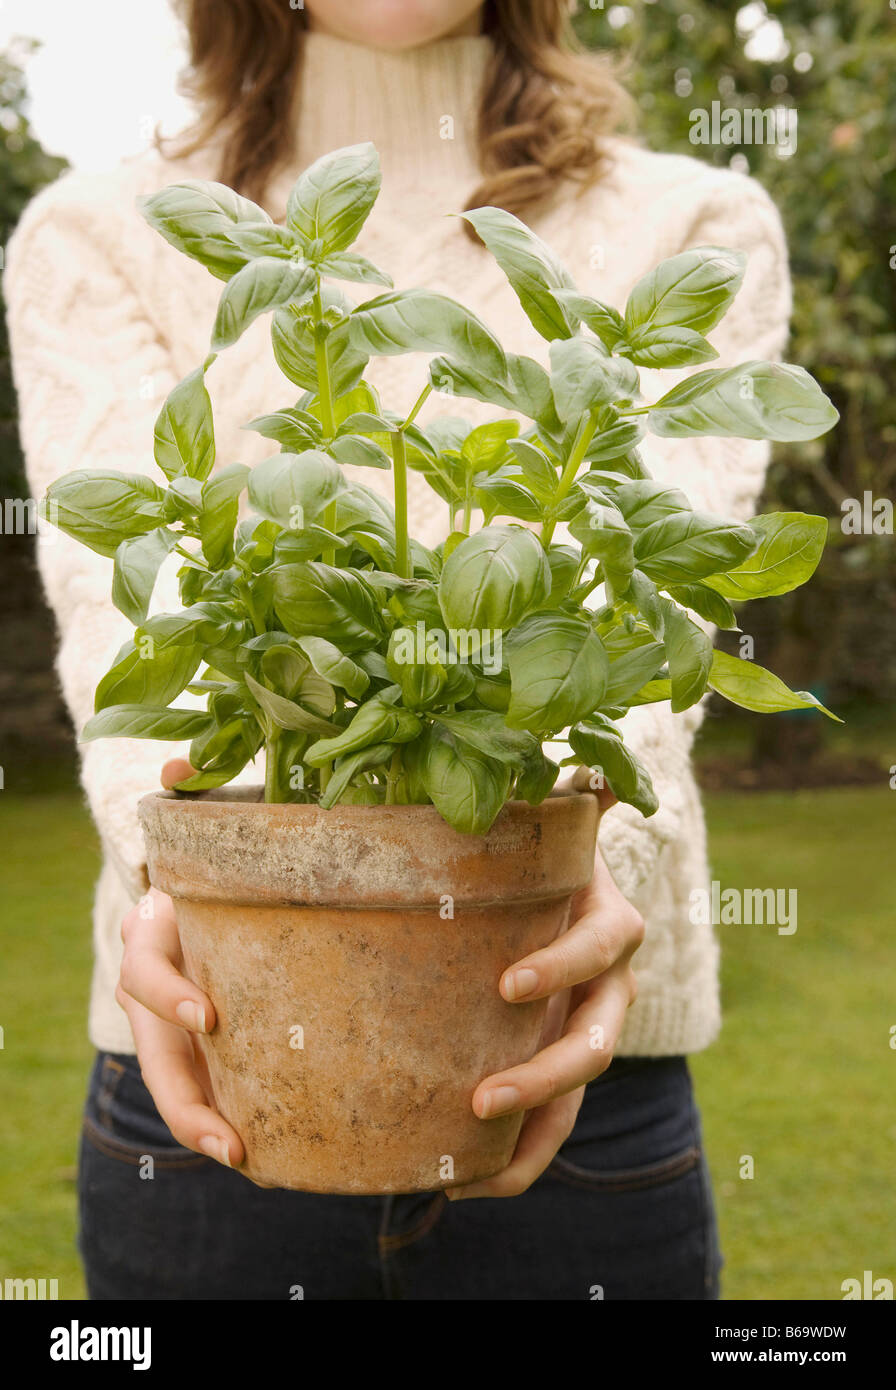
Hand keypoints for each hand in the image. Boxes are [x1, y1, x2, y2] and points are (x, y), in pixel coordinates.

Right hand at [115, 759, 243, 1169]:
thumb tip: (177, 766)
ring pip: (178, 1084)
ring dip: (204, 1126)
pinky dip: (228, 1120)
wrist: (203, 892)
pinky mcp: (209, 1045)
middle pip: (157, 1055)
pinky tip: (268, 1152)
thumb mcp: (203, 824)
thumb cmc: (212, 859)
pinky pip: (213, 1088)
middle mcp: (157, 990)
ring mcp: (178, 1025)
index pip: (146, 973)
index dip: (170, 995)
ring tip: (246, 1159)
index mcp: (152, 939)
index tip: (212, 1015)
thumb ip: (192, 790)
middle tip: (231, 1138)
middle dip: (187, 1101)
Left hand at [447, 785, 644, 1200]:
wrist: (567, 900)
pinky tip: (462, 1182)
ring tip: (466, 1165)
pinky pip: (549, 1125)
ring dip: (529, 1136)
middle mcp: (609, 988)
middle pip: (594, 1045)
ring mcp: (584, 1032)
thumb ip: (568, 796)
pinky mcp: (556, 1066)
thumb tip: (585, 762)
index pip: (599, 949)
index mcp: (608, 924)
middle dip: (543, 1076)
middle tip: (480, 1098)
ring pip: (573, 1099)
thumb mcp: (555, 826)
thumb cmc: (548, 858)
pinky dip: (514, 1160)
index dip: (562, 966)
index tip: (507, 984)